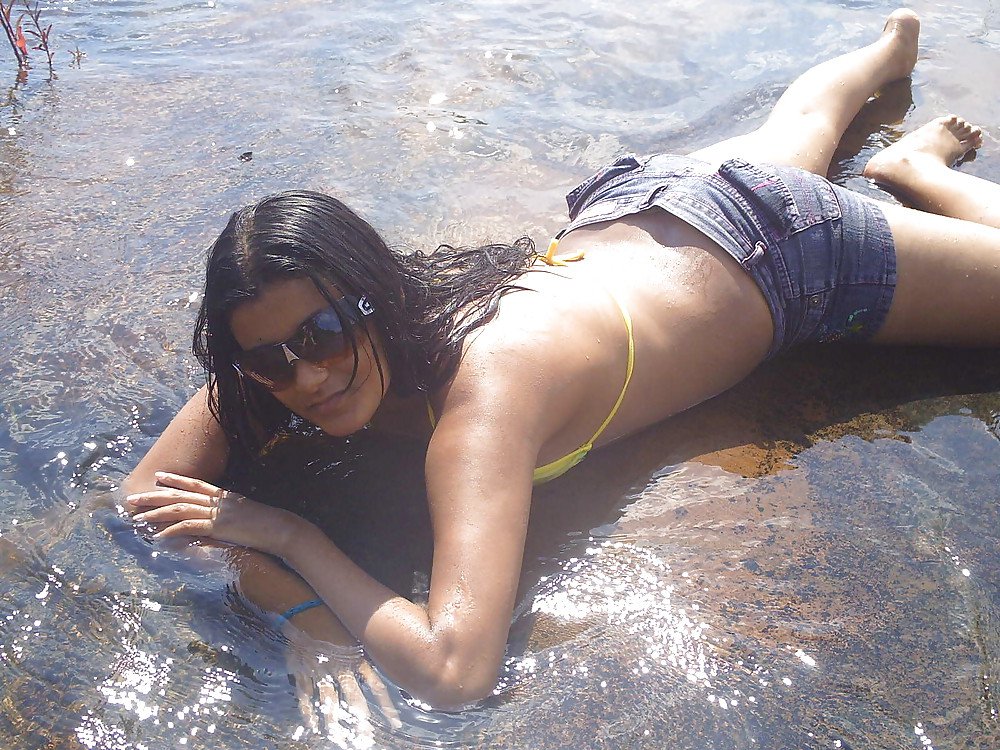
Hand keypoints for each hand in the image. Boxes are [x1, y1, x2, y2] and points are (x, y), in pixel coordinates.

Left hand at [125, 471, 300, 556]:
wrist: (281, 528)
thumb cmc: (268, 524)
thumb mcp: (246, 513)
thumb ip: (230, 512)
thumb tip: (217, 517)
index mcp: (224, 495)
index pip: (195, 484)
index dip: (175, 480)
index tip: (158, 477)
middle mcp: (218, 500)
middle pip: (180, 495)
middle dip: (154, 496)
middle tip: (133, 499)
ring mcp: (217, 513)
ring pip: (180, 509)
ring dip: (156, 513)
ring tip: (138, 518)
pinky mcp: (218, 527)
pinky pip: (189, 527)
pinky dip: (172, 531)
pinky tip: (159, 536)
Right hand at [284, 623, 401, 741]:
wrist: (306, 606)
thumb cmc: (333, 615)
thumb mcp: (355, 629)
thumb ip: (368, 646)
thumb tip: (393, 653)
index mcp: (356, 657)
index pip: (375, 684)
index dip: (385, 703)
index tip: (394, 721)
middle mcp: (341, 666)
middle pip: (354, 697)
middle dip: (361, 719)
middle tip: (367, 736)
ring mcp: (321, 669)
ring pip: (330, 699)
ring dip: (334, 719)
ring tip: (339, 736)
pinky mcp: (303, 670)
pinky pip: (306, 694)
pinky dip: (308, 710)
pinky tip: (312, 724)